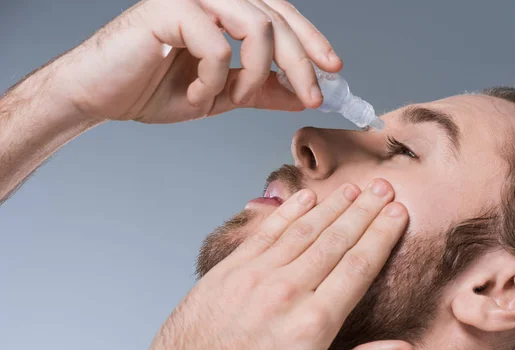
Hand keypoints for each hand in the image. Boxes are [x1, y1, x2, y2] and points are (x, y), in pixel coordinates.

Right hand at [58, 0, 341, 122]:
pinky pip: (217, 46)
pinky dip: (214, 81)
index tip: (333, 69)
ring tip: (233, 97)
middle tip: (312, 96)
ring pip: (256, 26)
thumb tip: (303, 94)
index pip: (281, 13)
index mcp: (226, 8)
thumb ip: (262, 89)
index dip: (312, 39)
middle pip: (277, 18)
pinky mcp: (169, 9)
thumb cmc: (155, 88)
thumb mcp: (223, 93)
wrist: (102, 96)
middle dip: (301, 62)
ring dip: (254, 74)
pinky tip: (196, 95)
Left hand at [115, 179, 413, 349]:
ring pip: (303, 231)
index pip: (359, 266)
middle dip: (364, 211)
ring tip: (353, 189)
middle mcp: (286, 292)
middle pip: (336, 241)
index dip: (382, 235)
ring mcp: (254, 277)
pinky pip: (265, 234)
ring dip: (332, 206)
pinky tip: (305, 199)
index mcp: (312, 325)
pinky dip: (287, 213)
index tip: (398, 213)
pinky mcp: (228, 272)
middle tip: (383, 188)